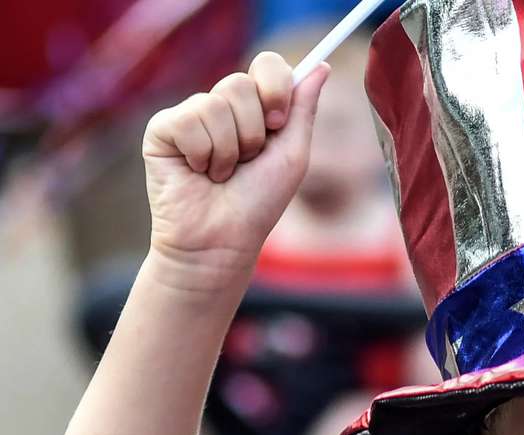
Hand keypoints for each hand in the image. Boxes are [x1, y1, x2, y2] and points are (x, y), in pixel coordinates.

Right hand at [142, 53, 329, 277]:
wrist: (222, 239)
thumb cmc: (258, 202)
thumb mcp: (291, 153)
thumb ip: (303, 109)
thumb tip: (322, 65)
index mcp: (255, 109)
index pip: (267, 65)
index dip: (275, 88)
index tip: (277, 122)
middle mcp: (221, 106)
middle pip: (240, 84)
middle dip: (252, 131)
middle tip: (248, 160)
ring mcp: (190, 116)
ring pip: (214, 104)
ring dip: (229, 150)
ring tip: (222, 174)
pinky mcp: (162, 129)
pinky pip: (188, 120)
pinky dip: (203, 154)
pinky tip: (198, 173)